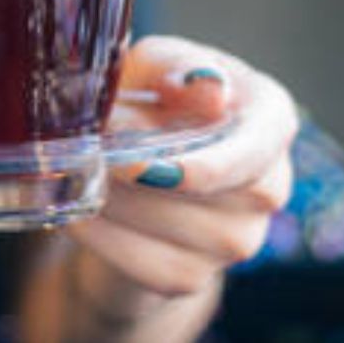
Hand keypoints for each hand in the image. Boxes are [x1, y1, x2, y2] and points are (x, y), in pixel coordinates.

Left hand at [62, 36, 299, 327]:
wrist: (132, 172)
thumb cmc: (154, 101)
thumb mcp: (154, 68)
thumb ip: (173, 67)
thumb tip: (207, 87)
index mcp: (270, 119)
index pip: (256, 150)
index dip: (206, 165)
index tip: (146, 166)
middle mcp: (268, 186)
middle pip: (205, 192)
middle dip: (135, 171)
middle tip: (83, 150)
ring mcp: (237, 240)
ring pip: (168, 228)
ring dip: (111, 199)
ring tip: (74, 170)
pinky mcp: (195, 277)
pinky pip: (144, 265)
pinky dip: (102, 236)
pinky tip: (76, 210)